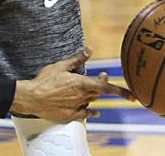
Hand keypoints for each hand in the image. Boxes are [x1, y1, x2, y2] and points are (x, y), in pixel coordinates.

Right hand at [10, 46, 134, 121]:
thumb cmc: (44, 81)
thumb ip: (77, 59)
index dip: (121, 91)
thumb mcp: (60, 66)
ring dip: (94, 95)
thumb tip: (89, 49)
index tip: (132, 96)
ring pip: (91, 101)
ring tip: (92, 89)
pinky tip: (93, 112)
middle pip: (98, 92)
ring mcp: (76, 107)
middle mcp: (82, 97)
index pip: (106, 87)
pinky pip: (84, 114)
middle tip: (103, 76)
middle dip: (102, 84)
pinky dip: (90, 112)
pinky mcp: (69, 115)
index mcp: (82, 84)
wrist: (32, 98)